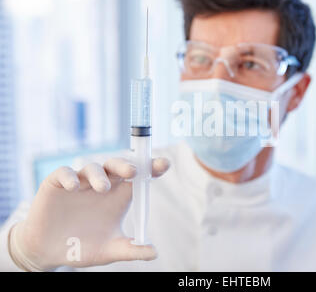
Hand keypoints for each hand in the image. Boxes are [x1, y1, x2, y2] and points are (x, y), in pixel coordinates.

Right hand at [8, 157, 169, 270]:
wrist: (48, 252)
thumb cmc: (83, 247)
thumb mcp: (109, 250)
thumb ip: (131, 250)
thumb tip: (154, 253)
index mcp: (118, 195)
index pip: (138, 176)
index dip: (151, 167)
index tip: (164, 164)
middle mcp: (101, 184)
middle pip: (116, 165)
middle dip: (125, 165)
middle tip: (133, 172)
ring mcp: (79, 182)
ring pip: (92, 167)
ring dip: (98, 175)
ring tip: (102, 188)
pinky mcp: (56, 184)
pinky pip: (64, 173)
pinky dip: (69, 176)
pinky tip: (73, 187)